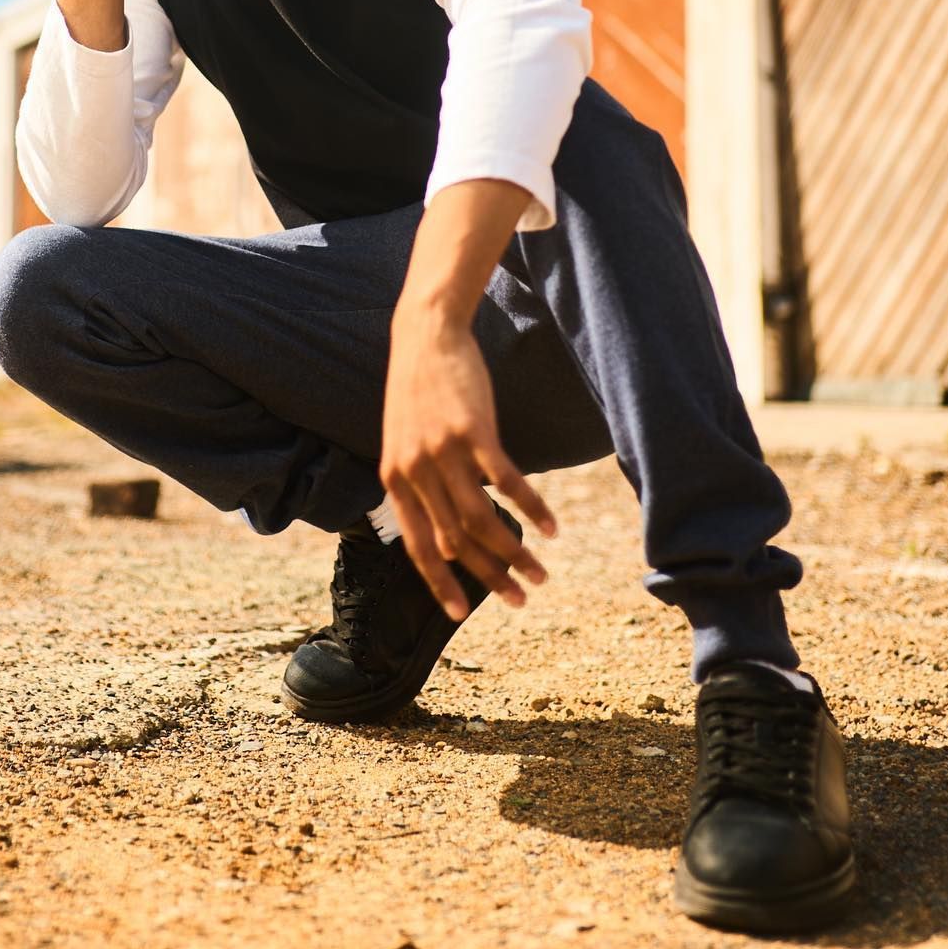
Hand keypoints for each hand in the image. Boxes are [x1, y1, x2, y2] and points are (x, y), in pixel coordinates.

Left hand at [380, 309, 556, 621]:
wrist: (424, 334)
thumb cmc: (419, 389)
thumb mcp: (404, 440)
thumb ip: (420, 484)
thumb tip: (446, 536)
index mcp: (395, 479)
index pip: (417, 546)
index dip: (440, 582)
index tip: (461, 613)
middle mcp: (416, 471)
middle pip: (456, 540)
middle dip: (491, 577)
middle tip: (521, 599)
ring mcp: (444, 451)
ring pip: (482, 520)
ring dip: (516, 552)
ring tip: (542, 572)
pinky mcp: (474, 431)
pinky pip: (507, 482)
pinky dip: (532, 508)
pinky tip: (552, 527)